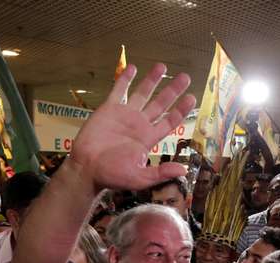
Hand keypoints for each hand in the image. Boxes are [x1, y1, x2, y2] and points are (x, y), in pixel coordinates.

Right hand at [70, 63, 195, 190]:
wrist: (87, 168)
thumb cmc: (112, 175)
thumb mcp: (140, 178)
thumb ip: (161, 172)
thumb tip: (184, 170)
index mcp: (148, 138)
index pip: (169, 121)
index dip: (180, 110)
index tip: (192, 98)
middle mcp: (139, 124)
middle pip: (160, 104)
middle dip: (173, 91)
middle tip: (185, 77)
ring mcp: (124, 115)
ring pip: (142, 94)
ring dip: (152, 80)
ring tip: (162, 66)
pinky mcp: (108, 109)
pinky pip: (119, 91)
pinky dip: (125, 79)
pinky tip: (133, 68)